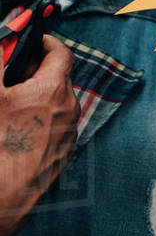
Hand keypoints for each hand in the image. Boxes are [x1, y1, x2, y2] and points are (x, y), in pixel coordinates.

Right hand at [0, 36, 78, 235]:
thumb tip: (2, 45)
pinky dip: (40, 119)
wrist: (2, 194)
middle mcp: (69, 109)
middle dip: (36, 71)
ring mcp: (69, 133)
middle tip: (12, 76)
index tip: (32, 41)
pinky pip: (56, 126)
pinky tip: (16, 130)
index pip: (61, 52)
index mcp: (53, 89)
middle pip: (58, 77)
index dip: (46, 42)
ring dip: (38, 96)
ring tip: (11, 105)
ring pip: (57, 103)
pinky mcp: (63, 153)